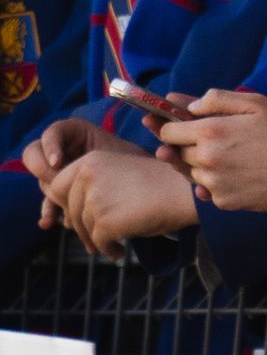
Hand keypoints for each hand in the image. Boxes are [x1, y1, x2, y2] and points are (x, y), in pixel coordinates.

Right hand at [24, 117, 141, 228]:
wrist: (143, 182)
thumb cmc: (133, 160)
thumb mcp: (118, 153)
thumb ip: (93, 157)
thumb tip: (69, 170)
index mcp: (74, 132)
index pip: (52, 133)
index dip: (50, 146)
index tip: (58, 163)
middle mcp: (62, 149)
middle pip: (35, 156)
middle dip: (44, 172)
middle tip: (55, 186)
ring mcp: (58, 171)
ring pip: (43, 180)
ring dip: (48, 196)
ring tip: (52, 211)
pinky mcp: (60, 191)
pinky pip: (48, 201)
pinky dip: (49, 212)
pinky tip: (49, 222)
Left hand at [44, 151, 196, 258]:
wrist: (185, 191)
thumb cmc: (159, 183)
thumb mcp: (118, 174)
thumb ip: (91, 186)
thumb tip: (66, 216)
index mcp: (90, 159)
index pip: (57, 187)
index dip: (68, 206)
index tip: (83, 217)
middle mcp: (87, 176)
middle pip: (69, 210)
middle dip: (81, 227)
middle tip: (97, 238)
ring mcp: (95, 198)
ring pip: (83, 228)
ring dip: (96, 240)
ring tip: (113, 245)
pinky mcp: (106, 221)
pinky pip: (98, 242)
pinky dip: (108, 250)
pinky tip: (120, 252)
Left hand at [153, 90, 266, 212]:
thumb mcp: (257, 104)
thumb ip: (217, 99)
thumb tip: (187, 103)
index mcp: (210, 131)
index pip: (167, 131)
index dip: (170, 126)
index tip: (179, 125)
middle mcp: (205, 160)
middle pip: (177, 153)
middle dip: (191, 145)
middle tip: (222, 139)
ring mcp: (213, 184)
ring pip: (193, 172)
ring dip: (204, 164)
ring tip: (236, 156)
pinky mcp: (223, 202)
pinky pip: (208, 190)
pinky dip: (217, 182)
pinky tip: (241, 173)